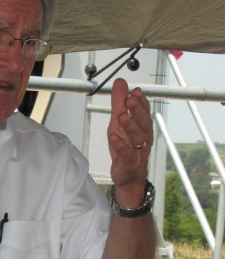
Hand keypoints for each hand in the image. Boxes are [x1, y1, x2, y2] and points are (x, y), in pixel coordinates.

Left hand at [107, 78, 152, 203]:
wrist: (128, 176)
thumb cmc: (125, 147)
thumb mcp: (118, 122)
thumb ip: (119, 103)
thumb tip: (120, 82)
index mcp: (142, 126)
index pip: (145, 111)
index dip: (141, 101)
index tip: (136, 91)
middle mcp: (143, 137)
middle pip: (144, 122)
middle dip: (138, 110)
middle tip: (130, 99)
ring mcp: (138, 150)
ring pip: (137, 137)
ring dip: (130, 125)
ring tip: (121, 116)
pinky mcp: (129, 162)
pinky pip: (126, 153)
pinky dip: (120, 145)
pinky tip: (114, 137)